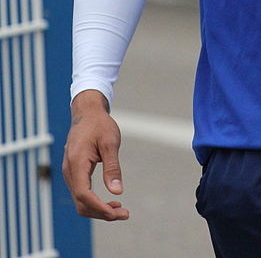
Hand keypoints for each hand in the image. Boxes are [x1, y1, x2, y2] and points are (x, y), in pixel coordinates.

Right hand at [62, 90, 129, 220]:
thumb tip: (118, 191)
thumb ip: (113, 167)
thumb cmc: (100, 125)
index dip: (99, 208)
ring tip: (121, 210)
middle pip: (81, 203)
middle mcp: (69, 172)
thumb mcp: (110, 142)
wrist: (86, 113)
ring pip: (80, 202)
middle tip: (125, 214)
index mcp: (77, 163)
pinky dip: (95, 202)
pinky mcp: (74, 174)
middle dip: (102, 213)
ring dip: (99, 210)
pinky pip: (81, 194)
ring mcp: (69, 174)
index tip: (117, 213)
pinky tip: (111, 202)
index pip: (84, 195)